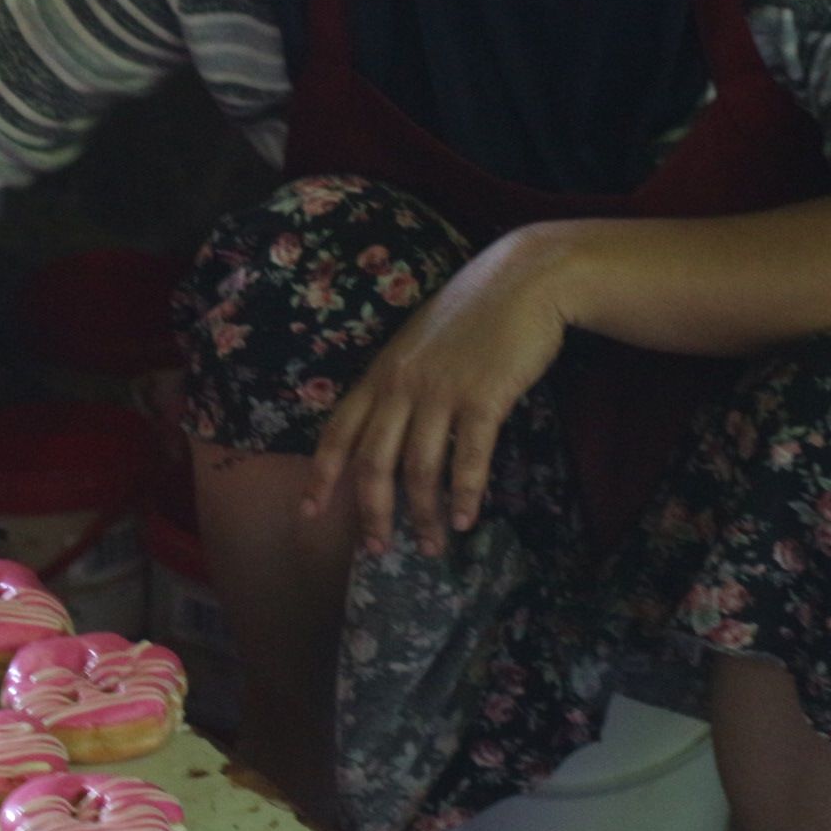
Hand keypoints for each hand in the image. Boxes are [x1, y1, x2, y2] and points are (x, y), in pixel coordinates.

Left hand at [304, 225, 583, 556]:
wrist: (521, 280)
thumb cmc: (470, 315)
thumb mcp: (416, 345)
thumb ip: (397, 383)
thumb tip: (386, 430)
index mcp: (379, 374)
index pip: (337, 431)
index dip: (321, 475)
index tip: (309, 512)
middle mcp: (401, 385)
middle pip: (374, 462)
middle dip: (372, 512)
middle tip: (377, 550)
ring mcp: (440, 391)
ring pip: (419, 468)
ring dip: (424, 514)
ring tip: (431, 545)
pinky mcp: (483, 397)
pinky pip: (468, 456)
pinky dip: (465, 493)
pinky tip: (465, 519)